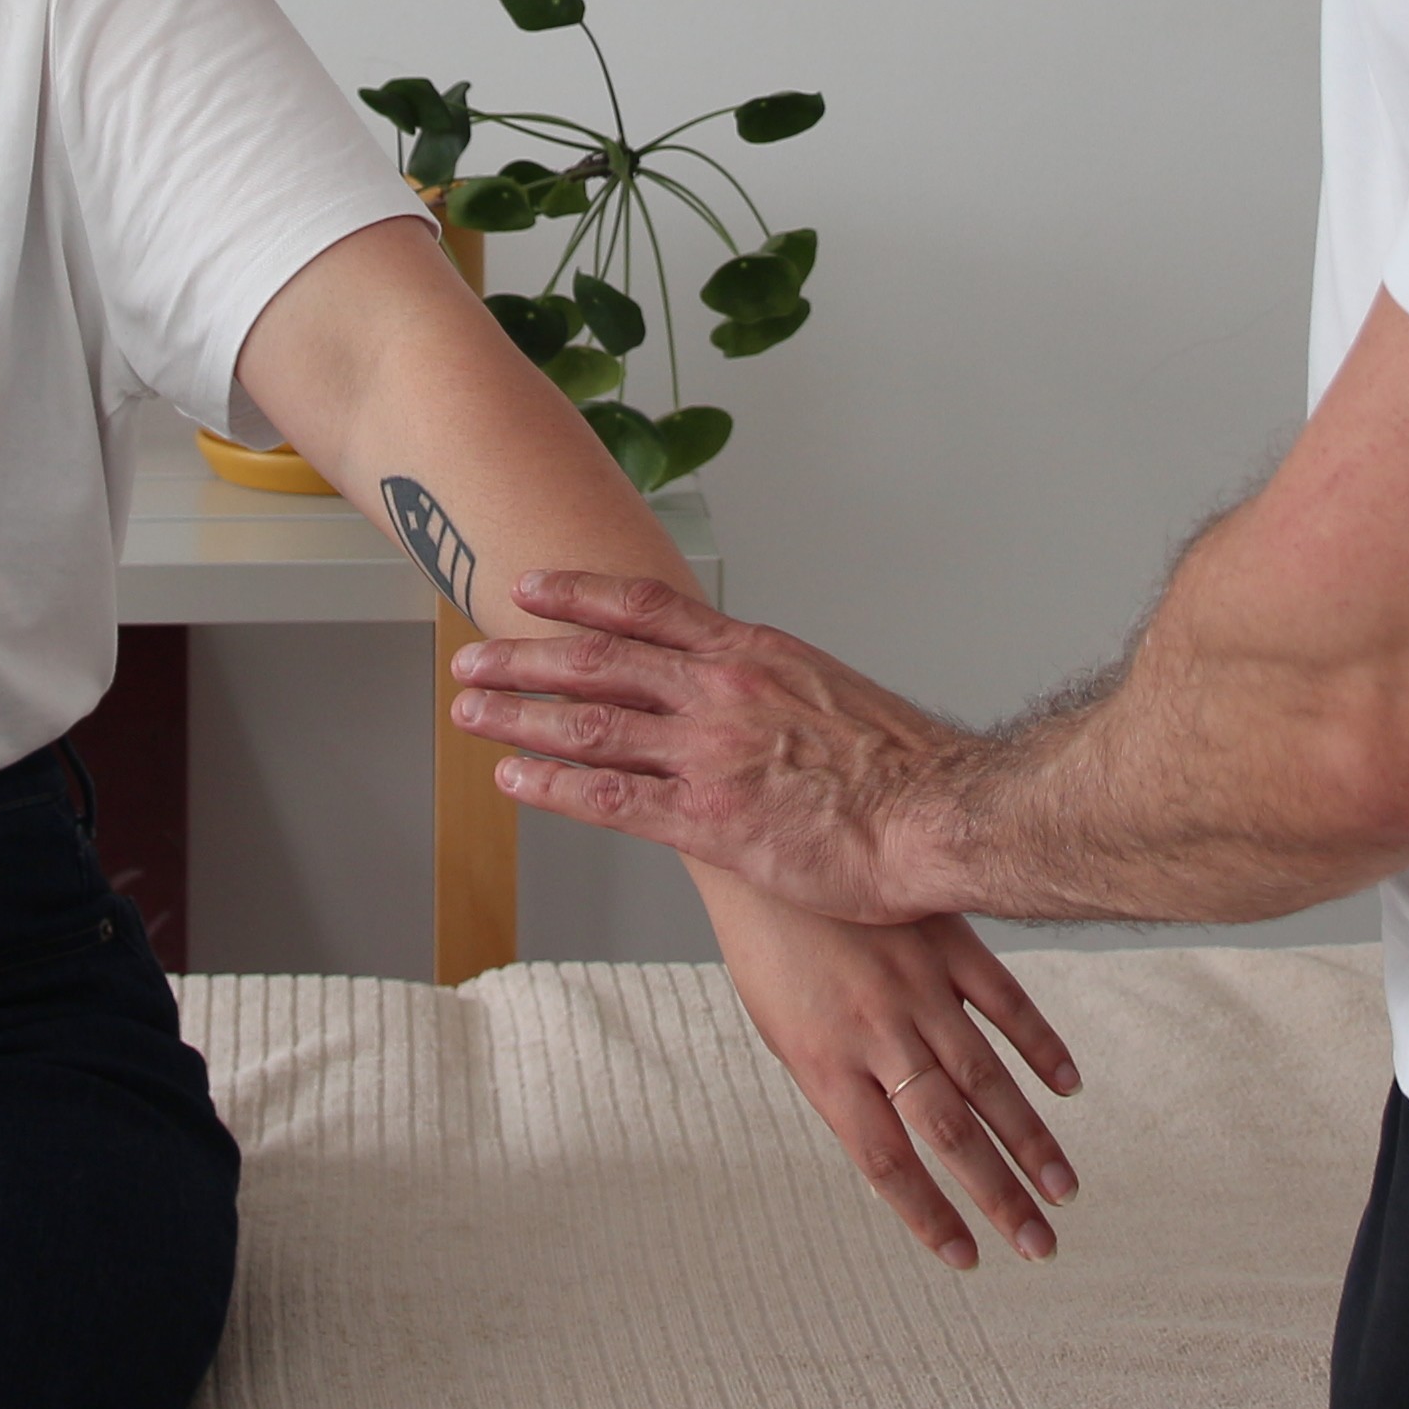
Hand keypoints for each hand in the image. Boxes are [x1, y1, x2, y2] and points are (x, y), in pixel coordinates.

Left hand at [453, 574, 975, 921]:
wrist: (939, 812)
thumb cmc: (904, 765)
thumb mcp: (837, 696)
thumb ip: (781, 691)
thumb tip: (757, 698)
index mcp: (752, 654)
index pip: (646, 607)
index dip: (580, 595)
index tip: (532, 588)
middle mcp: (719, 691)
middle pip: (597, 661)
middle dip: (524, 658)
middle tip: (471, 658)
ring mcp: (708, 753)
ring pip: (589, 724)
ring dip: (519, 717)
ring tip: (469, 713)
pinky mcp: (708, 820)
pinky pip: (610, 798)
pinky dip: (553, 786)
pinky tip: (514, 781)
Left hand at [697, 872, 1081, 1270]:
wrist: (763, 838)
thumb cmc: (767, 945)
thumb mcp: (783, 1027)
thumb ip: (837, 1087)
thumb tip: (885, 1156)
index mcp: (825, 1063)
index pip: (887, 1163)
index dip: (930, 1218)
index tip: (968, 1260)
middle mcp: (877, 1031)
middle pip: (949, 1130)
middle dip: (999, 1196)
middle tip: (1041, 1248)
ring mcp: (917, 983)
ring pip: (985, 1075)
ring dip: (1030, 1138)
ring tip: (1065, 1191)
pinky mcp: (946, 939)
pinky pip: (1003, 999)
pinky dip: (1038, 1044)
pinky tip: (1066, 1086)